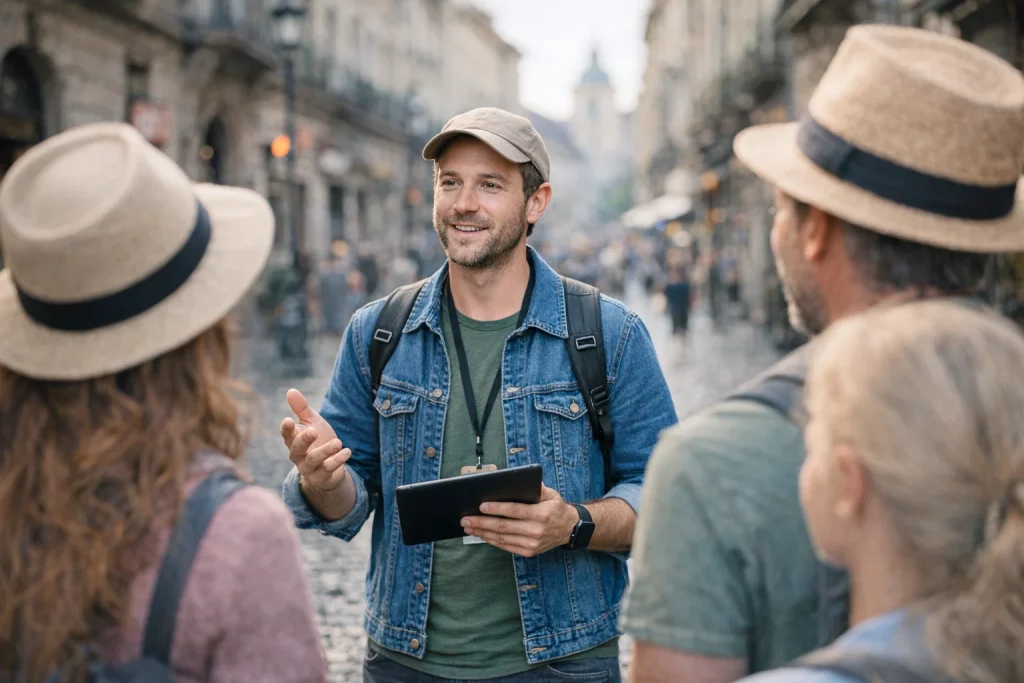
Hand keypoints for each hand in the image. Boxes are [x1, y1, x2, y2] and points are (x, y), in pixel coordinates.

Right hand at [280, 388, 349, 491]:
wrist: (330, 466)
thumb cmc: (318, 440)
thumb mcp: (312, 423)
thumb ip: (302, 409)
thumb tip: (290, 390)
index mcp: (294, 440)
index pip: (286, 434)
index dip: (286, 428)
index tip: (288, 420)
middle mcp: (298, 455)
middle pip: (296, 448)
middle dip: (304, 439)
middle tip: (313, 431)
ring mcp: (309, 468)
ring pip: (313, 460)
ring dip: (325, 451)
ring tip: (338, 442)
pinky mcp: (321, 477)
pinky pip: (328, 469)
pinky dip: (337, 460)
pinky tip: (347, 451)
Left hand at [461, 485, 578, 557]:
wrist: (569, 529)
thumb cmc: (556, 508)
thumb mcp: (551, 494)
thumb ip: (537, 488)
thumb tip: (518, 481)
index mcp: (541, 514)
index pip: (515, 510)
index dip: (497, 509)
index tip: (481, 506)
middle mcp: (536, 530)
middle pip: (504, 526)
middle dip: (482, 522)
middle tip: (466, 519)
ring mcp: (532, 543)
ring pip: (502, 538)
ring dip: (483, 533)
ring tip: (469, 527)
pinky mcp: (528, 551)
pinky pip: (506, 546)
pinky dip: (492, 541)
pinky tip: (481, 534)